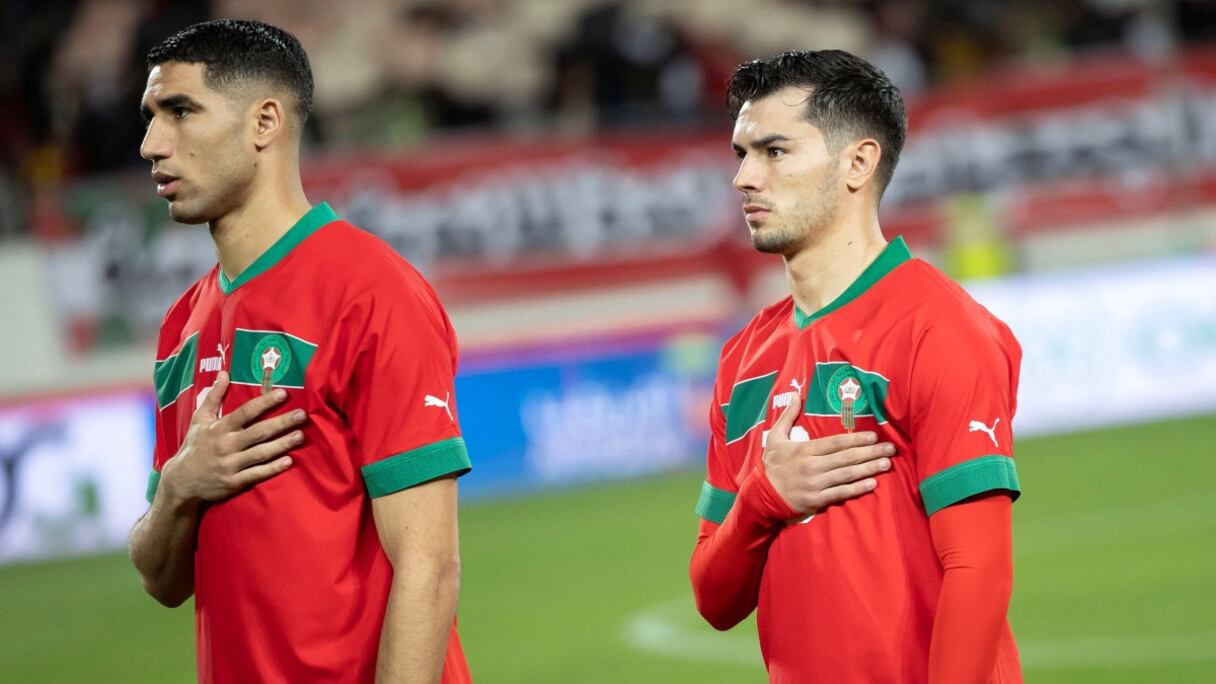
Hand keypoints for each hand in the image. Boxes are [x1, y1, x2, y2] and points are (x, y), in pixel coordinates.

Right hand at [160, 371, 304, 503]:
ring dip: (282, 444)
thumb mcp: (200, 419)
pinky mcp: (233, 482)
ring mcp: (230, 465)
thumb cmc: (195, 445)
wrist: (181, 480)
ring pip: (260, 453)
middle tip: (302, 415)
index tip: (283, 393)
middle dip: (281, 422)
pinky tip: (289, 461)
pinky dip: (273, 468)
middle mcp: (226, 445)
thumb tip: (224, 373)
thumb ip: (214, 396)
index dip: (265, 402)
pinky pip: (256, 474)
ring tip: (300, 436)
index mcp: (219, 428)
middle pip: (258, 432)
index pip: (245, 412)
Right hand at [762, 391, 894, 515]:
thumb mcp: (775, 438)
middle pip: (846, 458)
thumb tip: (797, 395)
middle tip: (890, 449)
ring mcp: (815, 484)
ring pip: (847, 475)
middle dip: (870, 452)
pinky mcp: (817, 500)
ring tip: (886, 464)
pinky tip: (872, 483)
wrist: (762, 495)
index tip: (873, 436)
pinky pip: (841, 493)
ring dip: (869, 469)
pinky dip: (857, 489)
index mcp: (804, 450)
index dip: (855, 439)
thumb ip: (788, 416)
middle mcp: (811, 466)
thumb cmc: (772, 464)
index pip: (835, 443)